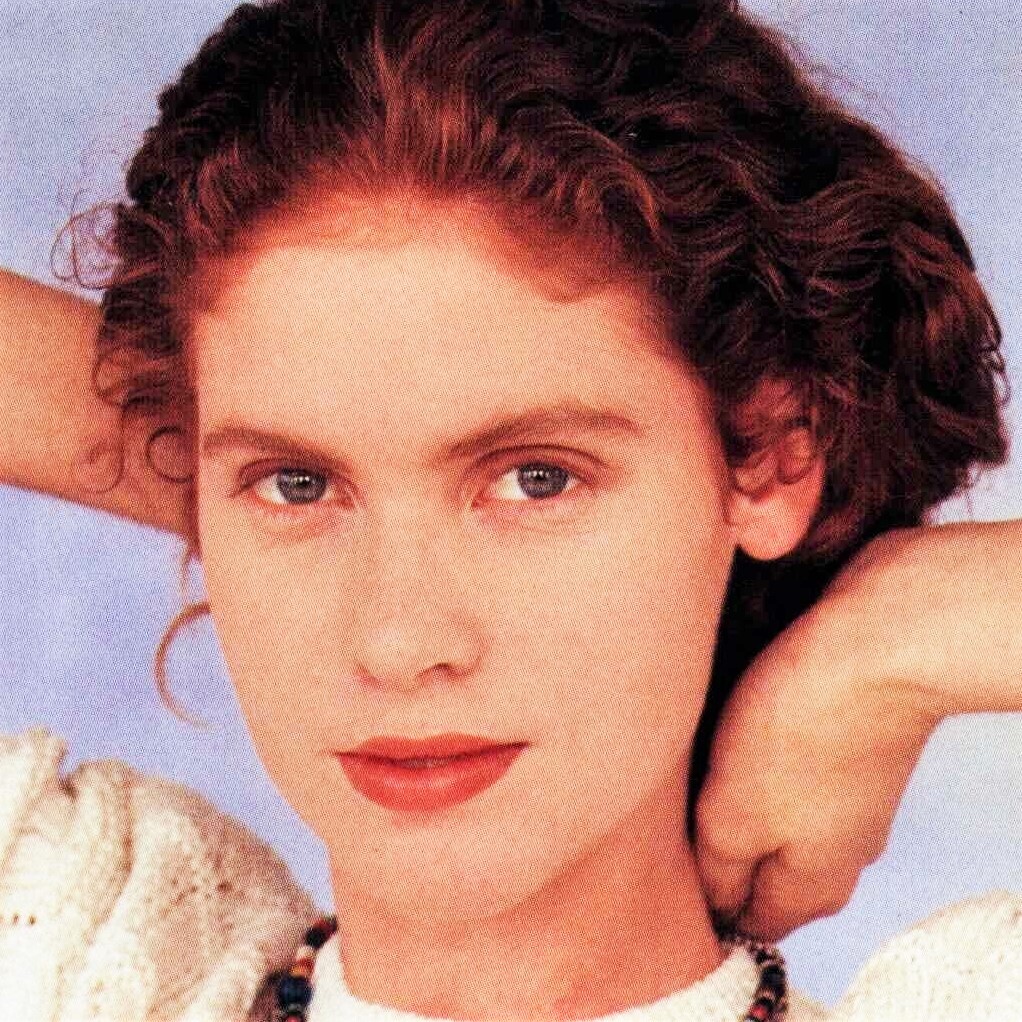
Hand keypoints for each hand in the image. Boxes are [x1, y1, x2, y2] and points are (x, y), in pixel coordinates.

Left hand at [694, 527, 946, 940]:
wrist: (875, 644)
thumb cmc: (796, 731)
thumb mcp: (734, 816)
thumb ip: (716, 872)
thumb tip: (712, 907)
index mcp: (812, 889)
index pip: (748, 926)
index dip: (698, 904)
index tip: (659, 859)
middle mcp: (837, 853)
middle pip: (758, 872)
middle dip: (708, 847)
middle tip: (664, 805)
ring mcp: (844, 797)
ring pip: (768, 817)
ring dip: (726, 797)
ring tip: (688, 761)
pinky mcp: (842, 748)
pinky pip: (784, 772)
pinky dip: (750, 759)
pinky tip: (723, 730)